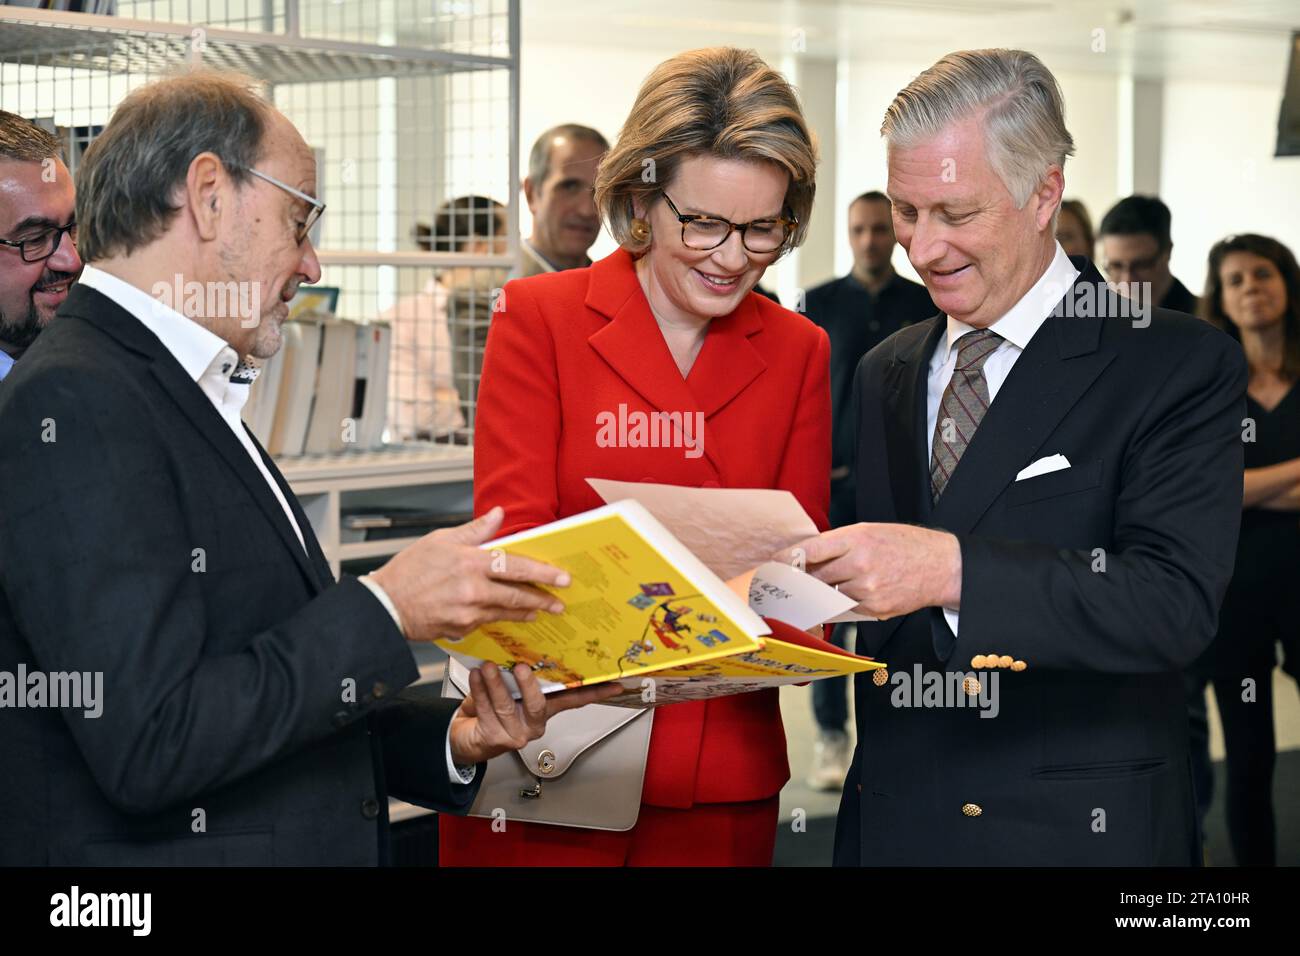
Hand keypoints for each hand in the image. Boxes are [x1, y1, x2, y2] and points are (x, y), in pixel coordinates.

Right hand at [370, 506, 569, 642]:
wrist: (386, 605)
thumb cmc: (409, 570)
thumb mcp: (440, 540)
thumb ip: (475, 530)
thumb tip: (498, 514)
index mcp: (470, 563)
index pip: (515, 566)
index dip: (542, 572)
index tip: (561, 577)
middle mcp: (472, 590)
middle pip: (517, 595)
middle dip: (543, 599)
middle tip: (559, 602)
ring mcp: (468, 613)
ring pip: (506, 612)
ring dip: (526, 611)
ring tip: (540, 611)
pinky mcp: (462, 629)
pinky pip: (487, 622)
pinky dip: (500, 618)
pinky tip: (508, 615)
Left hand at [449, 661, 622, 764]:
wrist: (468, 734)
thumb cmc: (492, 707)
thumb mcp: (513, 689)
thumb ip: (524, 674)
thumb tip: (530, 641)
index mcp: (545, 709)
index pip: (574, 700)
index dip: (595, 692)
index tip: (615, 683)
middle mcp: (534, 723)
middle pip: (538, 705)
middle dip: (529, 685)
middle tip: (521, 667)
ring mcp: (516, 733)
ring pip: (506, 706)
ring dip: (496, 684)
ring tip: (488, 667)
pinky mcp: (495, 738)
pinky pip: (486, 711)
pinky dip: (479, 691)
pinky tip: (476, 676)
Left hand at [777, 523, 961, 619]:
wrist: (941, 565)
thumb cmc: (905, 544)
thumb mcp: (871, 531)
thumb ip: (839, 543)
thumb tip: (808, 555)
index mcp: (857, 539)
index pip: (812, 550)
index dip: (789, 558)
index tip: (775, 562)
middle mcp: (860, 564)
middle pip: (816, 576)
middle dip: (801, 579)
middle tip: (788, 581)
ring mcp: (868, 588)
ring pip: (829, 594)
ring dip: (822, 592)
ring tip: (821, 586)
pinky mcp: (875, 608)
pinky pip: (847, 607)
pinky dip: (843, 602)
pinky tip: (848, 593)